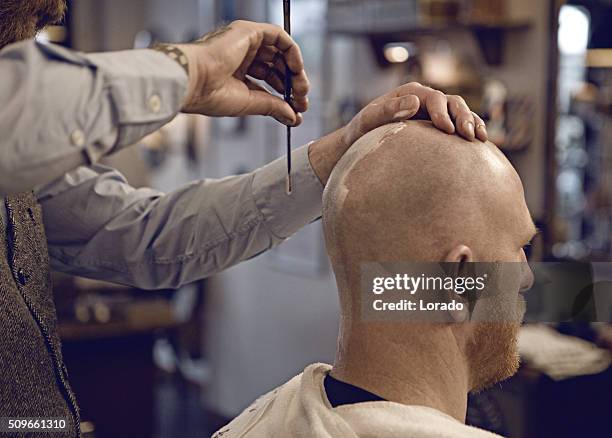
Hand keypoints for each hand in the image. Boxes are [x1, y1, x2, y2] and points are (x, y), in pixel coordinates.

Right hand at [177, 21, 309, 125]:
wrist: (194, 81)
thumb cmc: (210, 94)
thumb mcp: (250, 103)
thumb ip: (273, 107)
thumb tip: (294, 117)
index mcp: (236, 72)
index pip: (268, 81)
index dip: (285, 94)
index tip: (298, 109)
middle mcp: (241, 55)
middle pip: (277, 67)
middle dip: (293, 84)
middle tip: (302, 101)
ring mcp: (246, 42)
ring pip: (280, 52)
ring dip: (295, 71)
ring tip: (301, 89)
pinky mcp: (249, 31)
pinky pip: (279, 37)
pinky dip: (293, 52)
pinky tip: (297, 70)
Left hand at [309, 82, 487, 184]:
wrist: (359, 143)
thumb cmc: (361, 132)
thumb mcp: (368, 120)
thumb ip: (387, 110)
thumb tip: (414, 102)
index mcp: (409, 93)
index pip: (433, 98)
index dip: (442, 111)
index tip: (446, 129)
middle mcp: (424, 99)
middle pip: (452, 102)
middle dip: (463, 116)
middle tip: (467, 135)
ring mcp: (433, 112)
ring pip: (460, 111)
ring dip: (472, 122)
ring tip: (478, 139)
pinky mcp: (438, 127)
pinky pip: (460, 126)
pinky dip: (473, 130)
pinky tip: (481, 143)